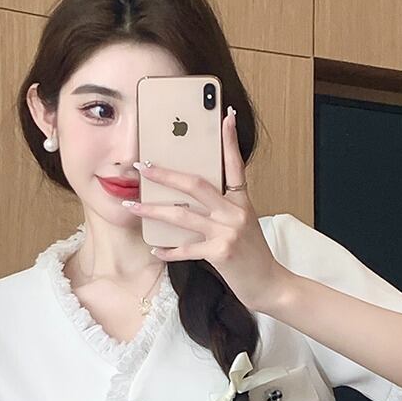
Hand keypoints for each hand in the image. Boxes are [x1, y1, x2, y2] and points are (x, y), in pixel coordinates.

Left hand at [125, 107, 291, 313]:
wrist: (270, 285)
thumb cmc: (253, 256)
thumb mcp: (244, 225)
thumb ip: (224, 210)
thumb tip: (191, 199)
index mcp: (242, 202)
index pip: (235, 165)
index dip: (230, 140)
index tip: (225, 116)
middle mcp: (235, 213)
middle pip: (196, 184)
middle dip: (165, 174)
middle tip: (142, 166)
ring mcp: (227, 232)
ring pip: (182, 216)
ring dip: (152, 210)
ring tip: (131, 205)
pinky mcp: (220, 253)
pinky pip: (186, 249)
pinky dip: (168, 250)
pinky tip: (155, 249)